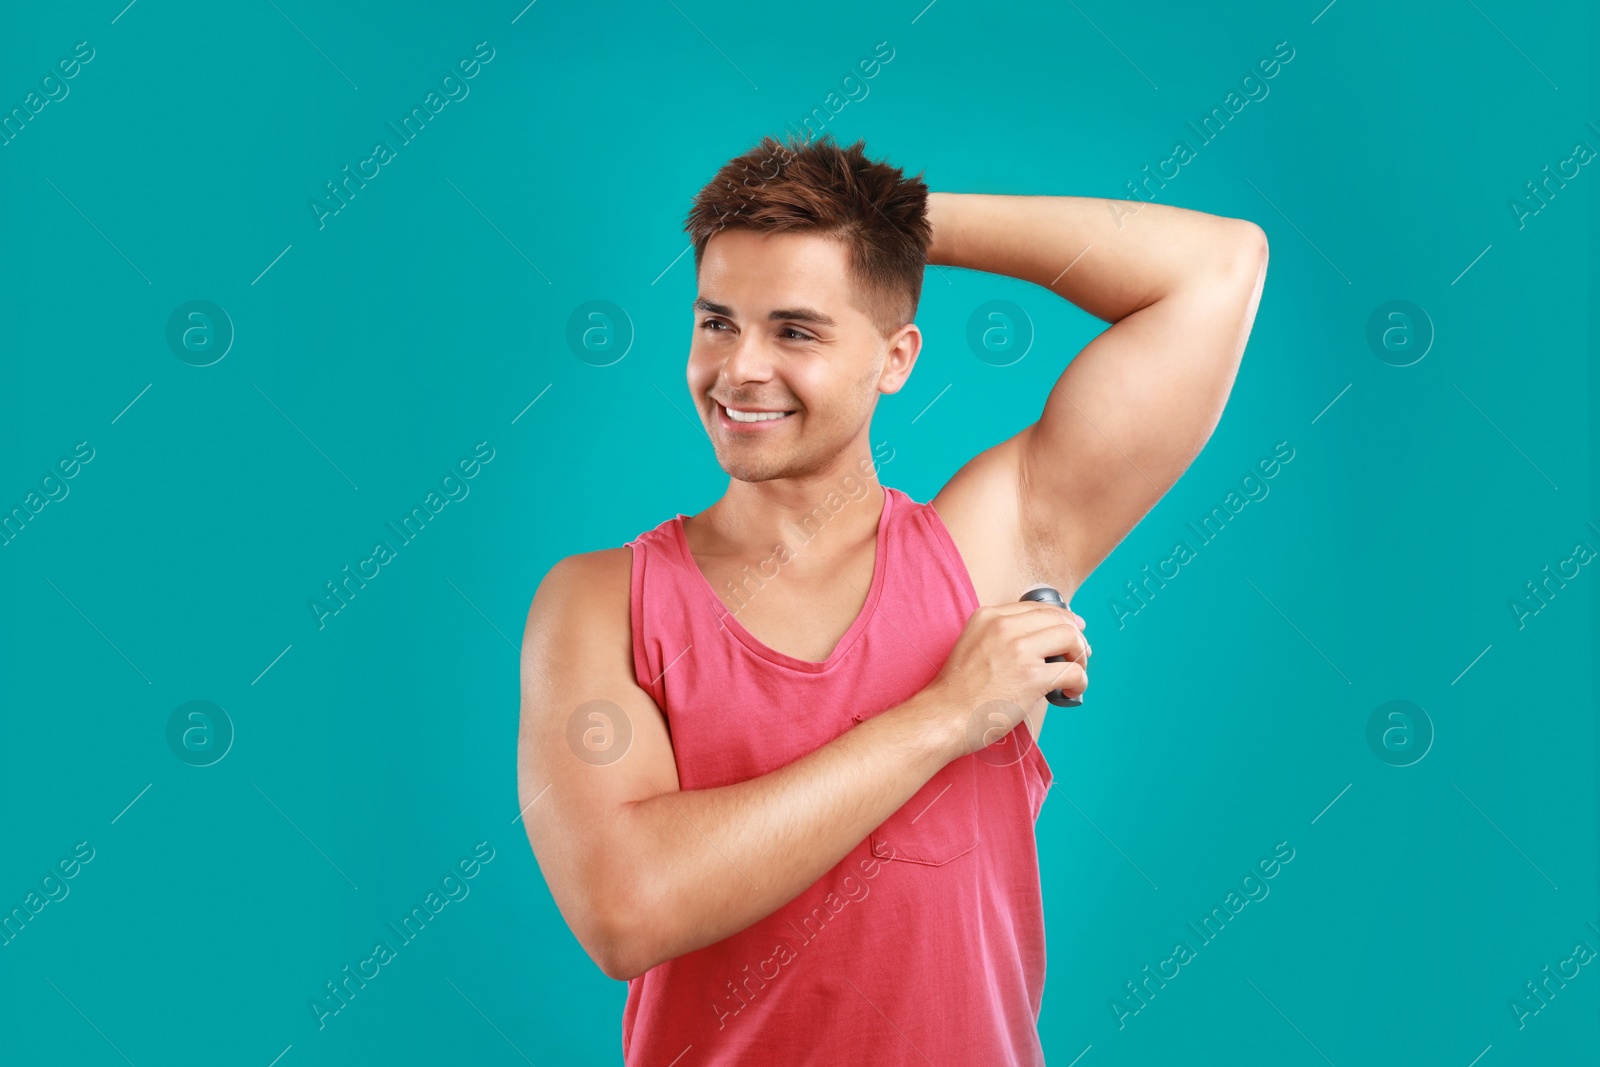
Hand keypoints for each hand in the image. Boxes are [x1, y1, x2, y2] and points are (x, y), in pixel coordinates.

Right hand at [934, 601, 1088, 757]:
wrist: (943, 715)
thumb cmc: (956, 691)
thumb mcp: (971, 645)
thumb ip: (998, 637)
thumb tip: (1037, 644)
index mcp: (988, 616)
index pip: (1038, 607)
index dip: (1062, 618)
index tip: (1074, 629)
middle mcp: (1004, 627)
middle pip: (1059, 619)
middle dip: (1076, 637)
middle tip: (1081, 655)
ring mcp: (1018, 650)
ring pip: (1071, 638)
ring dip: (1081, 657)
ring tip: (1075, 674)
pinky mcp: (1031, 676)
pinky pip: (1073, 671)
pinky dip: (1079, 682)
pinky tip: (1070, 692)